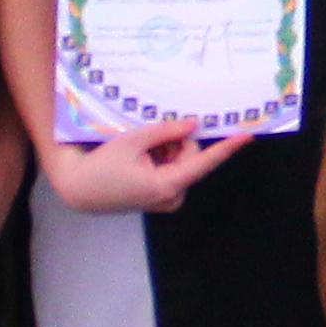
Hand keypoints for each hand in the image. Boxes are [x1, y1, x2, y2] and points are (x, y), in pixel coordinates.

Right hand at [50, 117, 246, 214]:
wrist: (78, 189)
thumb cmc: (102, 165)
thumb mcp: (134, 141)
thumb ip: (167, 132)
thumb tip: (193, 126)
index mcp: (168, 185)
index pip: (204, 163)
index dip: (226, 148)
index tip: (247, 137)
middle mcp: (172, 197)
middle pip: (190, 157)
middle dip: (175, 143)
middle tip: (148, 139)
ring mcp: (166, 200)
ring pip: (180, 163)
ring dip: (165, 150)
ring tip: (137, 151)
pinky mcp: (160, 198)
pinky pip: (171, 171)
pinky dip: (160, 159)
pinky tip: (138, 159)